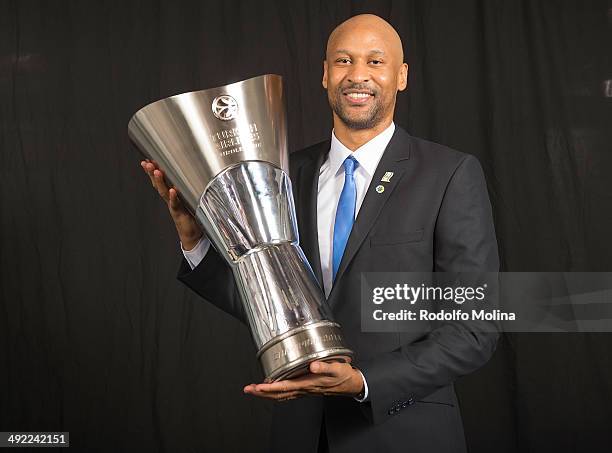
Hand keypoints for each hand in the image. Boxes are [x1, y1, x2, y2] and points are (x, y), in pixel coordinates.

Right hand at [140, 159, 203, 249]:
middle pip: (158, 184)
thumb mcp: (187, 199)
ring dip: (160, 182)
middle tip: (147, 163)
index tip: (147, 160)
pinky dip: (173, 197)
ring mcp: (173, 205)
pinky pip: (175, 204)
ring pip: (164, 192)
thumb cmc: (189, 215)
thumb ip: (185, 189)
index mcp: (170, 194)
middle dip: (152, 173)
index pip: (160, 180)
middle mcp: (169, 199)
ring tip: (156, 171)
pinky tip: (172, 191)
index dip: (153, 171)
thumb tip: (189, 174)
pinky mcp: (179, 213)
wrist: (191, 233)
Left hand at [243, 361, 363, 400]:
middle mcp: (304, 389)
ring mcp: (304, 390)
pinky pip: (288, 393)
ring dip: (267, 393)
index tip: (258, 386)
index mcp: (308, 383)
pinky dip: (277, 393)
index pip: (284, 387)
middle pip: (279, 394)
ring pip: (282, 395)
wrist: (351, 384)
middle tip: (248, 389)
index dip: (270, 387)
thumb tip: (312, 365)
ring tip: (255, 390)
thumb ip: (324, 367)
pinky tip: (272, 389)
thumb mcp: (336, 369)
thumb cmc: (344, 376)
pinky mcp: (306, 388)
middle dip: (262, 392)